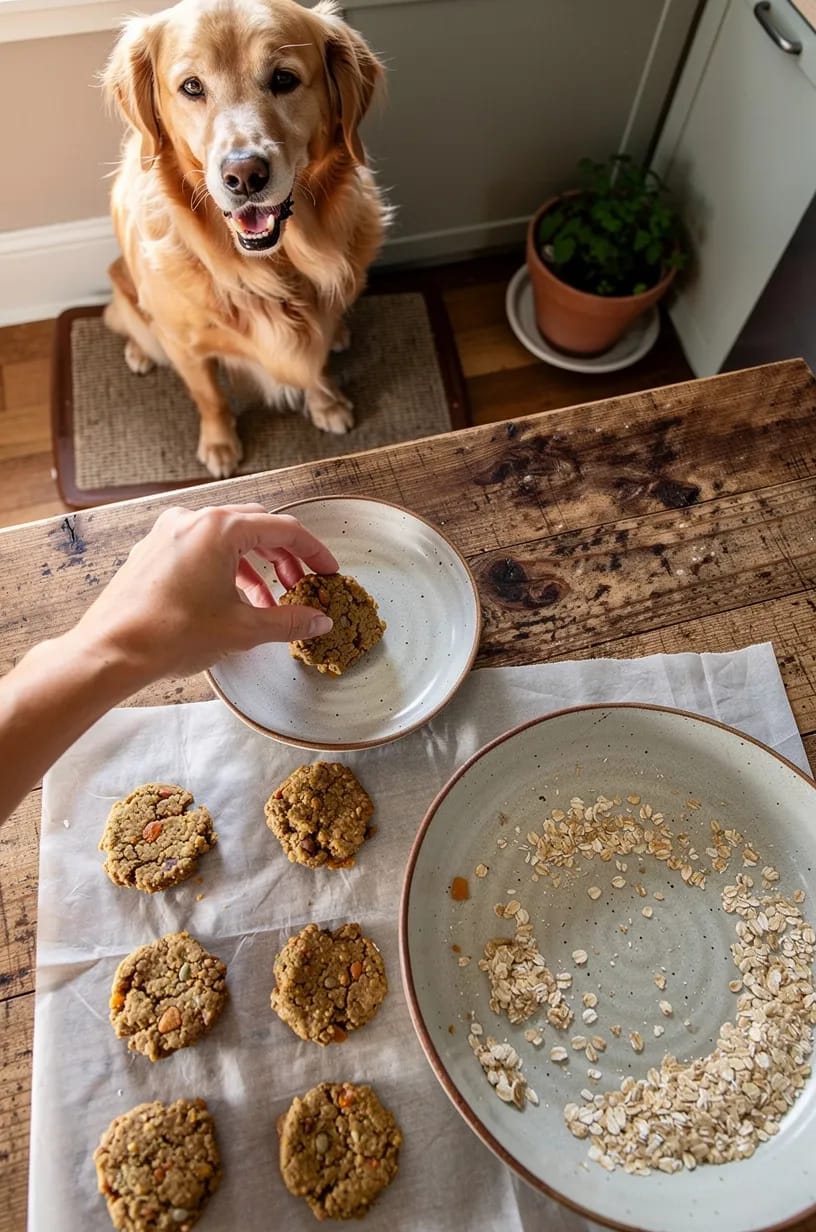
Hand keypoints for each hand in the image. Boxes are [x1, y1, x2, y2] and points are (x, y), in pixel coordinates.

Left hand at [68, 504, 337, 681]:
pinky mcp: (153, 550)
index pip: (283, 529)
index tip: (329, 572)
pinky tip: (234, 600)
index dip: (313, 552)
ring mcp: (169, 532)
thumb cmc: (172, 634)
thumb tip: (319, 621)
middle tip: (302, 586)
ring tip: (270, 602)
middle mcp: (193, 520)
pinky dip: (226, 568)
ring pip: (227, 538)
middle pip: (256, 527)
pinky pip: (201, 549)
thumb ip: (288, 621)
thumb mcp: (242, 629)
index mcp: (219, 528)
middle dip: (284, 557)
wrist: (111, 651)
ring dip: (256, 566)